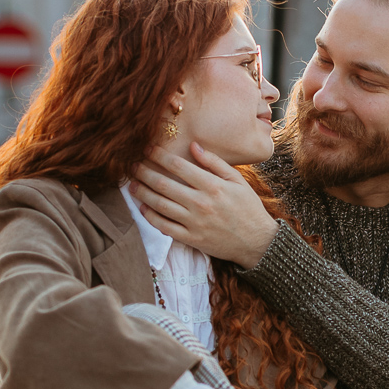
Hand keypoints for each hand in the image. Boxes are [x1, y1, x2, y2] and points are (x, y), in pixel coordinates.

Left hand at [130, 146, 278, 267]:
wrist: (257, 242)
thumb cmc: (248, 208)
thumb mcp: (237, 180)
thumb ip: (215, 163)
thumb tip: (194, 146)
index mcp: (212, 186)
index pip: (178, 166)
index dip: (159, 156)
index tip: (148, 149)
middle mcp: (201, 203)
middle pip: (164, 184)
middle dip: (144, 172)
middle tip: (131, 165)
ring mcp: (194, 223)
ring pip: (160, 205)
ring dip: (143, 193)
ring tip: (132, 184)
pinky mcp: (191, 239)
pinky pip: (165, 227)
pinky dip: (151, 217)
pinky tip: (142, 208)